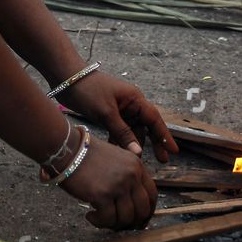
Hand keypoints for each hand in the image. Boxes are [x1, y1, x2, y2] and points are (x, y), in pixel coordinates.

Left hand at [57, 72, 178, 162]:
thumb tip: (138, 152)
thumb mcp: (106, 113)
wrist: (67, 79)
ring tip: (136, 162)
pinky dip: (120, 140)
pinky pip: (120, 130)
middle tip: (162, 160)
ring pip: (133, 130)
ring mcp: (121, 108)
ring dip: (133, 143)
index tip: (174, 150)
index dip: (165, 135)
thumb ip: (122, 133)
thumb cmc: (89, 90)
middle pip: (147, 125)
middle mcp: (131, 103)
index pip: (154, 119)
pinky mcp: (110, 113)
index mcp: (134, 98)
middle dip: (154, 142)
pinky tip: (118, 153)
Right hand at [58, 132, 158, 229]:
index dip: (147, 210)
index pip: (152, 194)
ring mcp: (118, 185)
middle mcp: (131, 175)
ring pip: (125, 218)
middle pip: (142, 209)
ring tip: (101, 218)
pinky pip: (107, 219)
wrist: (69, 149)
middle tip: (119, 224)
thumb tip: (133, 202)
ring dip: (113, 223)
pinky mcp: (102, 195)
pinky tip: (90, 215)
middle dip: (132, 222)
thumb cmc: (88, 155)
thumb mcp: (117, 157)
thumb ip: (129, 174)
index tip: (139, 219)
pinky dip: (99, 222)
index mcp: (136, 165)